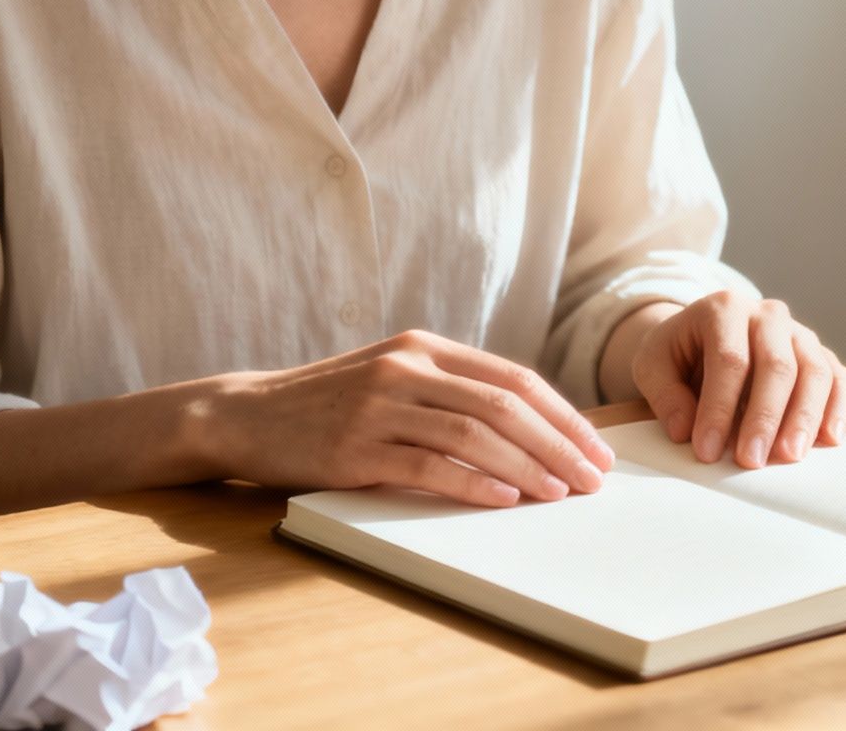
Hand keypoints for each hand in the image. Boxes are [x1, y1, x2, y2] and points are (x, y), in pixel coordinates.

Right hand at [211, 330, 614, 507]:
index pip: (515, 379)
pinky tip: (503, 499)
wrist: (249, 415)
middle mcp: (407, 368)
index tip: (596, 451)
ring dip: (525, 467)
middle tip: (591, 481)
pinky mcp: (355, 447)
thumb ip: (451, 394)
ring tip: (557, 494)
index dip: (563, 417)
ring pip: (473, 434)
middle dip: (558, 446)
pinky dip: (472, 483)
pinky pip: (427, 465)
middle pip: (504, 406)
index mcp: (425, 348)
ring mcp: (380, 406)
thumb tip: (532, 432)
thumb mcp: (395, 380)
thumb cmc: (332, 405)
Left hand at [629, 292, 845, 467]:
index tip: (706, 450)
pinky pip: (839, 378)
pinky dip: (840, 408)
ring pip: (814, 371)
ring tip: (790, 456)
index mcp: (724, 308)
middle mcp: (768, 315)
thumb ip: (665, 394)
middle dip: (764, 417)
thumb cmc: (679, 354)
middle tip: (751, 460)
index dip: (719, 408)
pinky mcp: (820, 355)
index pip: (729, 360)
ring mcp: (799, 333)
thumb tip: (685, 430)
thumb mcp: (653, 365)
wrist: (704, 337)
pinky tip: (831, 439)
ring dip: (804, 417)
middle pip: (777, 365)